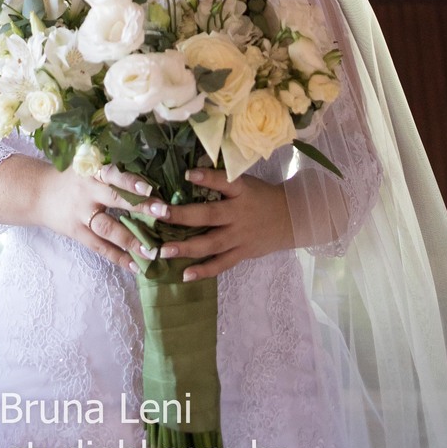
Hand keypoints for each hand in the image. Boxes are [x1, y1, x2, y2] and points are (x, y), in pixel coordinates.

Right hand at [37, 161, 159, 270]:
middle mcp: (87, 191)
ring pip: (108, 228)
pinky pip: (99, 247)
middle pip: (114, 199)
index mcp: (92, 171)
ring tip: (152, 251)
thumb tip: (150, 175)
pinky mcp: (77, 233)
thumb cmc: (73, 178)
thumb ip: (111, 172)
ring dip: (131, 240)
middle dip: (140, 207)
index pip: (112, 174)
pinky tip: (136, 266)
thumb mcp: (88, 167)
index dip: (130, 180)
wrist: (39, 193)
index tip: (150, 187)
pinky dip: (118, 257)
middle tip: (164, 213)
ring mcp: (81, 213)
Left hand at [139, 168, 295, 279]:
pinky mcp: (242, 253)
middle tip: (157, 214)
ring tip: (163, 250)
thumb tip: (187, 173)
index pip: (225, 181)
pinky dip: (204, 271)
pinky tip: (184, 274)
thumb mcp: (245, 182)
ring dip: (185, 248)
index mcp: (241, 191)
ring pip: (211, 244)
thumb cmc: (259, 196)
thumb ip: (221, 181)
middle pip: (209, 215)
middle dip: (181, 216)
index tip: (187, 174)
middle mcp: (239, 214)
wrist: (289, 218)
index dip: (207, 178)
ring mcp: (240, 236)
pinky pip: (221, 264)